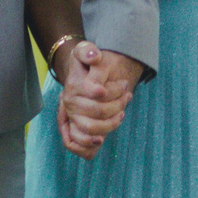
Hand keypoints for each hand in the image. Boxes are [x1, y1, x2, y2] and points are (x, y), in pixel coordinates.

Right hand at [54, 41, 142, 159]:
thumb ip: (87, 51)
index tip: (123, 86)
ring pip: (91, 130)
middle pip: (98, 111)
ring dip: (111, 124)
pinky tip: (104, 138)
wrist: (77, 77)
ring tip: (122, 113)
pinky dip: (90, 146)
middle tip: (128, 95)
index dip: (111, 92)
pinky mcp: (73, 129)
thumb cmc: (84, 66)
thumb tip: (95, 57)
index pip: (95, 93)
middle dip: (118, 104)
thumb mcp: (84, 51)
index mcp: (74, 86)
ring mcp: (70, 117)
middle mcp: (69, 103)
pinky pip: (77, 145)